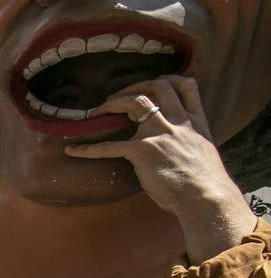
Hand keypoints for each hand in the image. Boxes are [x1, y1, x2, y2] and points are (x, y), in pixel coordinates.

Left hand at [63, 76, 256, 262]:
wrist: (205, 197)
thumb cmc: (204, 182)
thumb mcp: (203, 152)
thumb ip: (188, 142)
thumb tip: (175, 146)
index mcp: (195, 121)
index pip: (186, 86)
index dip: (168, 79)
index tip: (153, 84)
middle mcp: (179, 122)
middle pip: (158, 86)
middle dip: (135, 86)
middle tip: (116, 97)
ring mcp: (161, 133)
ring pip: (136, 101)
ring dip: (114, 102)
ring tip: (97, 111)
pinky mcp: (143, 150)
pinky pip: (110, 146)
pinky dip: (88, 149)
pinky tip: (72, 151)